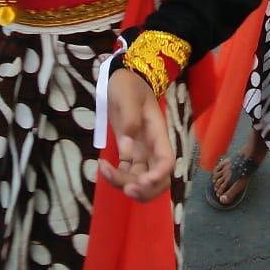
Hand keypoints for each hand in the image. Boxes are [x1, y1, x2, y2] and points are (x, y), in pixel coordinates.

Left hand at [99, 68, 174, 201]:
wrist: (122, 78)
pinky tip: (102, 166)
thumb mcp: (127, 96)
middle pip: (158, 179)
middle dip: (145, 191)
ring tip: (105, 170)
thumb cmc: (128, 84)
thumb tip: (126, 152)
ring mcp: (141, 151)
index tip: (141, 183)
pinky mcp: (128, 152)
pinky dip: (116, 177)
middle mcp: (152, 147)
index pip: (167, 161)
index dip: (158, 177)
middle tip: (126, 189)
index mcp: (157, 133)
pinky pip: (126, 173)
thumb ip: (129, 121)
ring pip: (140, 180)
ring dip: (125, 184)